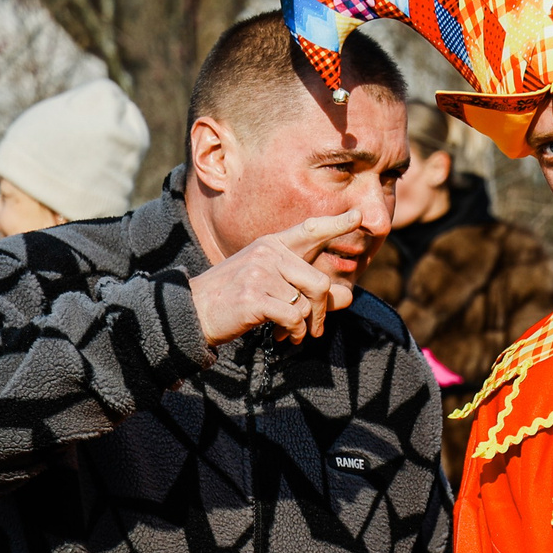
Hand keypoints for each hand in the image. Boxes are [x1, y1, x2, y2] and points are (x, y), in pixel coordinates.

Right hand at [188, 211, 360, 346]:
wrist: (194, 312)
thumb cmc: (236, 299)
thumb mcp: (274, 289)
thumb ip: (311, 291)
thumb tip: (348, 296)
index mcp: (272, 244)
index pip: (309, 230)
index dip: (335, 224)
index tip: (358, 216)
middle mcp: (267, 253)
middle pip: (320, 283)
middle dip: (321, 312)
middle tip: (313, 329)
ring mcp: (259, 272)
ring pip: (307, 304)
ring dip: (304, 326)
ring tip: (290, 332)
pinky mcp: (254, 296)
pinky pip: (294, 317)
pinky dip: (294, 333)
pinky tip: (283, 336)